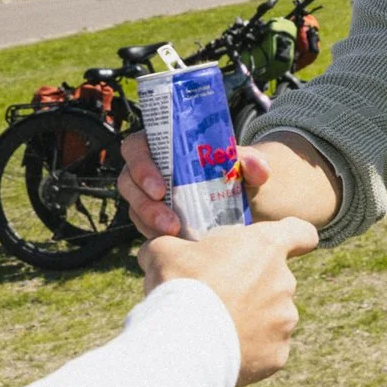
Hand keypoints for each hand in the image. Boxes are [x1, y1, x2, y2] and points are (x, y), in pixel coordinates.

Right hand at [119, 132, 277, 239]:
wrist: (236, 194)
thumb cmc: (230, 169)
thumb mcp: (241, 163)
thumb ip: (250, 162)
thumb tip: (258, 169)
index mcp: (162, 145)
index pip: (135, 147)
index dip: (141, 165)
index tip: (161, 187)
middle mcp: (149, 168)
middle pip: (128, 180)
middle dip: (143, 201)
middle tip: (169, 219)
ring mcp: (146, 194)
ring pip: (134, 206)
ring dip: (150, 220)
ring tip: (174, 232)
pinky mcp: (150, 216)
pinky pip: (143, 225)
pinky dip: (155, 233)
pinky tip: (173, 240)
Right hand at [138, 218, 318, 386]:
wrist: (183, 345)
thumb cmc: (179, 287)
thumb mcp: (164, 251)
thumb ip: (171, 244)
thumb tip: (159, 249)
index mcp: (266, 248)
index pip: (301, 233)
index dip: (293, 236)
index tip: (278, 244)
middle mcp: (285, 283)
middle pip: (276, 279)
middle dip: (252, 285)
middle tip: (218, 294)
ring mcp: (284, 322)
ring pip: (271, 316)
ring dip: (250, 319)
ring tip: (215, 328)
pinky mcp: (277, 355)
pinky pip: (265, 348)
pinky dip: (248, 349)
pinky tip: (221, 350)